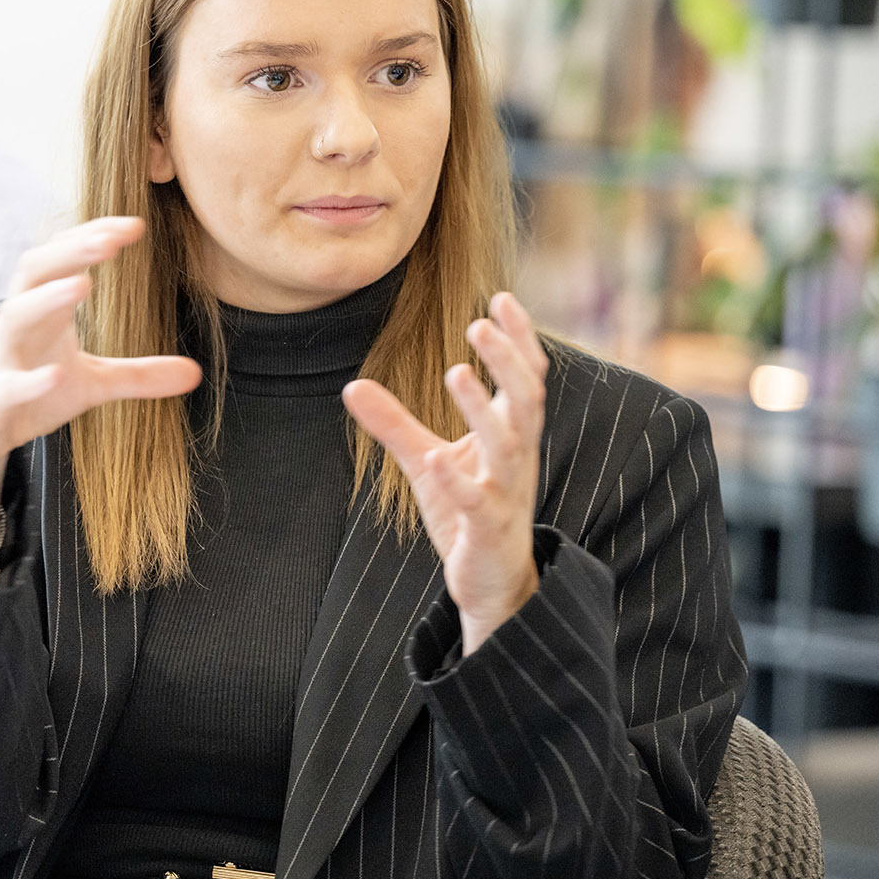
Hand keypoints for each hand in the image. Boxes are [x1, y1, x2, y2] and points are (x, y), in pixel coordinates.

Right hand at [0, 217, 201, 560]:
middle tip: (111, 239)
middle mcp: (18, 324)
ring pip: (15, 317)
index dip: (94, 238)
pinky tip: (54, 375)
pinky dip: (28, 380)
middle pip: (36, 271)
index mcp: (44, 310)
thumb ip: (139, 375)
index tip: (134, 225)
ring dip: (48, 298)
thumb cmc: (29, 392)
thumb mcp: (92, 384)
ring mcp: (1, 359)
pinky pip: (6, 385)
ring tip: (84, 284)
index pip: (65, 260)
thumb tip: (196, 372)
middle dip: (71, 251)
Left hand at [343, 292, 547, 653]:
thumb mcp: (425, 460)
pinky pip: (478, 502)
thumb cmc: (465, 512)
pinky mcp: (488, 530)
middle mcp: (517, 458)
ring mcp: (507, 494)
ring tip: (457, 372)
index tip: (502, 297)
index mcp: (511, 435)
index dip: (519, 339)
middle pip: (526, 400)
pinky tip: (437, 458)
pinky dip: (458, 480)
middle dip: (507, 360)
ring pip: (507, 445)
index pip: (526, 377)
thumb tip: (351, 385)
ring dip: (483, 408)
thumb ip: (394, 423)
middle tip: (480, 323)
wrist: (491, 582)